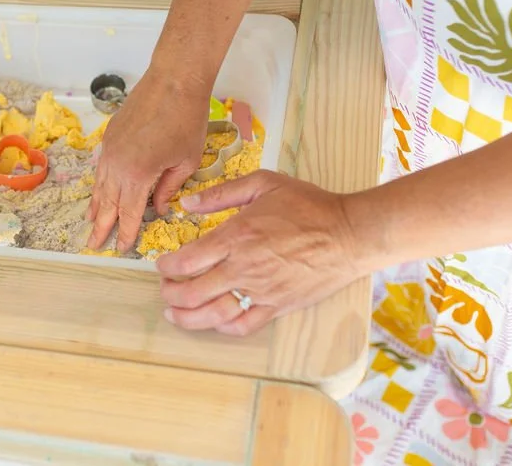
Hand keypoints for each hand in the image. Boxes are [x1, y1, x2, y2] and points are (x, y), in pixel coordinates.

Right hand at [88, 69, 209, 251]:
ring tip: (92, 222)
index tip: (122, 249)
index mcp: (137, 175)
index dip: (126, 233)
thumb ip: (170, 188)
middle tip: (94, 245)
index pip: (129, 213)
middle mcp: (117, 165)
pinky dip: (98, 183)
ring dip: (96, 205)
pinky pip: (100, 167)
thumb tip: (159, 208)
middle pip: (107, 203)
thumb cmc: (187, 119)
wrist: (173, 80)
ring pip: (99, 185)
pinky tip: (98, 191)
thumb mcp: (186, 161)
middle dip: (101, 226)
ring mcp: (109, 149)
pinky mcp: (109, 137)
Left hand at [155, 170, 375, 335]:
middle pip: (192, 292)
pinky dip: (223, 328)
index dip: (167, 267)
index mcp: (236, 236)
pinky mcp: (278, 306)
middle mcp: (244, 267)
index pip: (187, 260)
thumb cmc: (309, 205)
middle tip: (164, 290)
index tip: (162, 265)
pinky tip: (214, 321)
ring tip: (175, 314)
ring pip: (213, 315)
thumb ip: (222, 193)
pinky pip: (244, 325)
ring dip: (188, 318)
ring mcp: (261, 291)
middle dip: (170, 294)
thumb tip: (188, 204)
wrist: (349, 233)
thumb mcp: (264, 184)